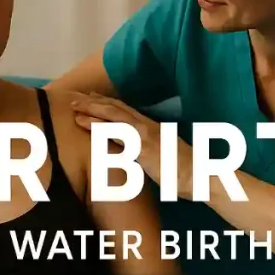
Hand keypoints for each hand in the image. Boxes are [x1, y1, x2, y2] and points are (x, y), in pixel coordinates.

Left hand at [71, 93, 194, 199]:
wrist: (199, 176)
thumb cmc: (183, 170)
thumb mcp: (163, 154)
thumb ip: (148, 148)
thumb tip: (136, 150)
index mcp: (152, 127)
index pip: (125, 110)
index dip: (106, 102)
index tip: (91, 97)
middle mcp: (147, 127)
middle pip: (116, 109)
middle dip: (94, 103)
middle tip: (74, 100)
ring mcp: (145, 136)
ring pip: (114, 118)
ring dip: (93, 112)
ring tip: (75, 109)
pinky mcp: (144, 149)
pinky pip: (118, 136)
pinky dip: (101, 129)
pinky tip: (88, 126)